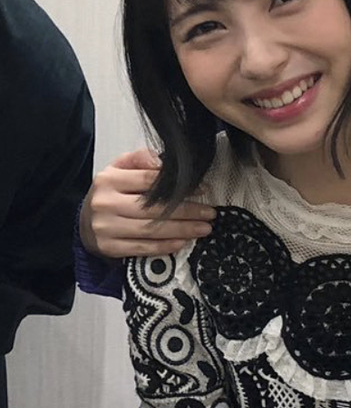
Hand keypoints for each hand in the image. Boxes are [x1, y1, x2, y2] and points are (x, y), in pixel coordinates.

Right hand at [79, 149, 215, 258]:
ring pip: (151, 230)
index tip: (203, 190)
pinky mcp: (109, 247)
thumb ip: (141, 160)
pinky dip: (166, 246)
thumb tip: (166, 163)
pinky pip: (143, 247)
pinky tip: (183, 242)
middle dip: (187, 212)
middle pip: (154, 208)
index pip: (149, 181)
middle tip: (209, 214)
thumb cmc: (109, 195)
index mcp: (109, 180)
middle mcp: (106, 203)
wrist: (85, 223)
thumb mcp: (119, 169)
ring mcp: (106, 228)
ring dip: (182, 230)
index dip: (178, 186)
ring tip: (203, 229)